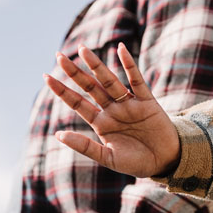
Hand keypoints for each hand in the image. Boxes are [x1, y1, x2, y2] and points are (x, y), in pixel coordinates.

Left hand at [44, 43, 180, 177]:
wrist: (166, 162)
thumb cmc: (137, 162)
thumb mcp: (108, 158)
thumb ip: (85, 146)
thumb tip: (58, 135)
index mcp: (100, 123)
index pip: (77, 103)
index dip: (62, 91)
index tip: (46, 77)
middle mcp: (112, 109)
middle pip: (90, 87)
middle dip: (75, 73)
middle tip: (59, 57)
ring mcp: (129, 103)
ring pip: (109, 80)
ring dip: (96, 65)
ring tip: (83, 50)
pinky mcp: (147, 100)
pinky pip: (136, 80)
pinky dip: (129, 65)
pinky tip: (121, 50)